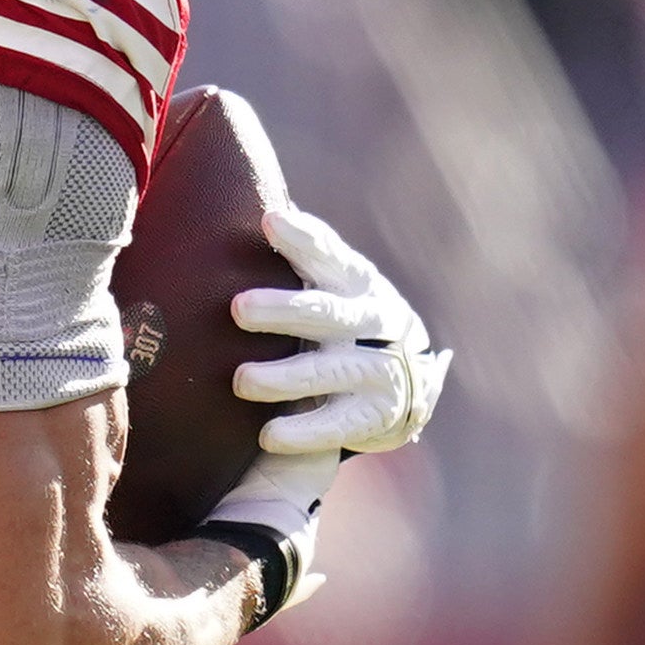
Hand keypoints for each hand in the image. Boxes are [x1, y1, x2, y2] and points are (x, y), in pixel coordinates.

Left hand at [231, 192, 449, 459]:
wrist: (406, 386)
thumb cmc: (344, 322)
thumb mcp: (335, 284)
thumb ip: (301, 255)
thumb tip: (252, 209)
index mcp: (357, 282)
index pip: (329, 254)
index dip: (302, 238)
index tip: (269, 221)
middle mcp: (372, 323)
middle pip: (326, 314)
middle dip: (283, 311)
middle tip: (238, 308)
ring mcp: (378, 371)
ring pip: (328, 373)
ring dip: (284, 378)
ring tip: (242, 381)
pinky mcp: (374, 416)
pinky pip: (336, 426)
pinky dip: (303, 431)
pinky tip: (268, 435)